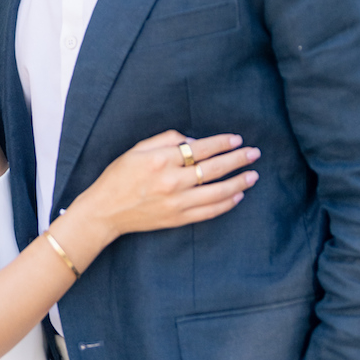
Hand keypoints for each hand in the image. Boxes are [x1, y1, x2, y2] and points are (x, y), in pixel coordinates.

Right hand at [69, 130, 258, 250]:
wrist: (105, 211)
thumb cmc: (119, 176)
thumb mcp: (137, 149)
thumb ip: (166, 139)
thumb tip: (194, 140)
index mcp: (161, 160)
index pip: (200, 149)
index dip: (221, 143)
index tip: (237, 140)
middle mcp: (172, 182)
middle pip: (213, 169)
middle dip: (238, 160)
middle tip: (255, 154)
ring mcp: (176, 203)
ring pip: (217, 192)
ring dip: (238, 183)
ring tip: (253, 176)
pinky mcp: (178, 219)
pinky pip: (209, 212)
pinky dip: (226, 204)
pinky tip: (237, 196)